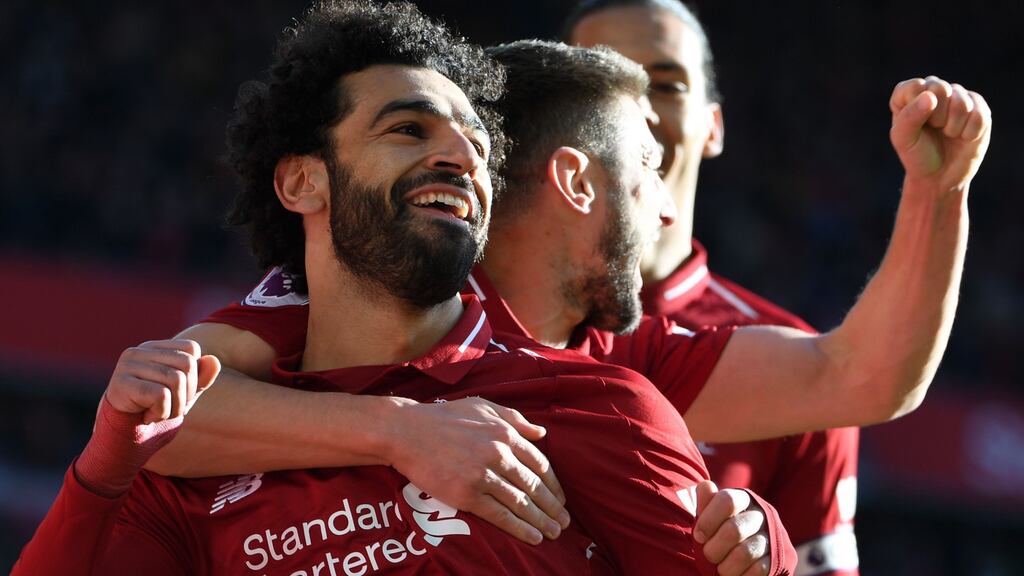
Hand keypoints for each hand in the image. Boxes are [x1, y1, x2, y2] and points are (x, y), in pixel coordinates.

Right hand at [76, 340, 220, 496]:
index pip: (191, 349)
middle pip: (186, 364)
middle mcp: (138, 351)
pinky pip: (160, 394)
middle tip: (169, 409)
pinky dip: (162, 412)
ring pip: (176, 379)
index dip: (194, 375)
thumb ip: (201, 378)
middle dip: (186, 394)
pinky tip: (146, 417)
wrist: (125, 440)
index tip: (177, 394)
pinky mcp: (120, 383)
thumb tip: (214, 360)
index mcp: (154, 348)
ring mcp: (127, 365)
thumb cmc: (155, 412)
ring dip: (174, 407)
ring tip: (158, 414)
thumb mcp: (185, 395)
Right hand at [384, 397, 568, 544]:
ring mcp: (483, 475)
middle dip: (552, 506)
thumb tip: (542, 433)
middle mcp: (498, 453)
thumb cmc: (445, 418)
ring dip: (541, 520)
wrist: (407, 432)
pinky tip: (533, 536)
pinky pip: (500, 515)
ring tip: (554, 532)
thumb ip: (515, 419)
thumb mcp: (483, 406)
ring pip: (521, 502)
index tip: (560, 496)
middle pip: (534, 485)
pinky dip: (519, 528)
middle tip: (564, 521)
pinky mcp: (467, 494)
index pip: (539, 463)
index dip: (553, 483)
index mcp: (505, 432)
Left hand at [695, 481, 770, 575]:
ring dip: (726, 566)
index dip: (708, 520)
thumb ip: (706, 503)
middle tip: (708, 555)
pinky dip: (740, 575)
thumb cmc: (722, 530)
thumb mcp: (712, 515)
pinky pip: (757, 570)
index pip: (727, 501)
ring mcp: (772, 537)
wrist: (750, 555)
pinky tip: (734, 574)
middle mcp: (761, 515)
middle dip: (714, 548)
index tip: (698, 536)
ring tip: (720, 568)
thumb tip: (705, 486)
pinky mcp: (778, 560)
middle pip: (734, 530)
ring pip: (745, 553)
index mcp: (743, 499)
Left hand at [889, 76, 991, 193]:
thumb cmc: (917, 155)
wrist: (940, 176)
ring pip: (962, 103)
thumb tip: (930, 96)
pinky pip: (979, 115)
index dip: (917, 108)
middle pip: (940, 89)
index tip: (915, 126)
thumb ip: (909, 116)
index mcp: (910, 94)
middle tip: (934, 130)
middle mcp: (934, 90)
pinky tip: (963, 137)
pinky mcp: (979, 107)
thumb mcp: (903, 139)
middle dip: (936, 118)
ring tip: (947, 134)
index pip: (915, 86)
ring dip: (953, 127)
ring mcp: (958, 97)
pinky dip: (969, 133)